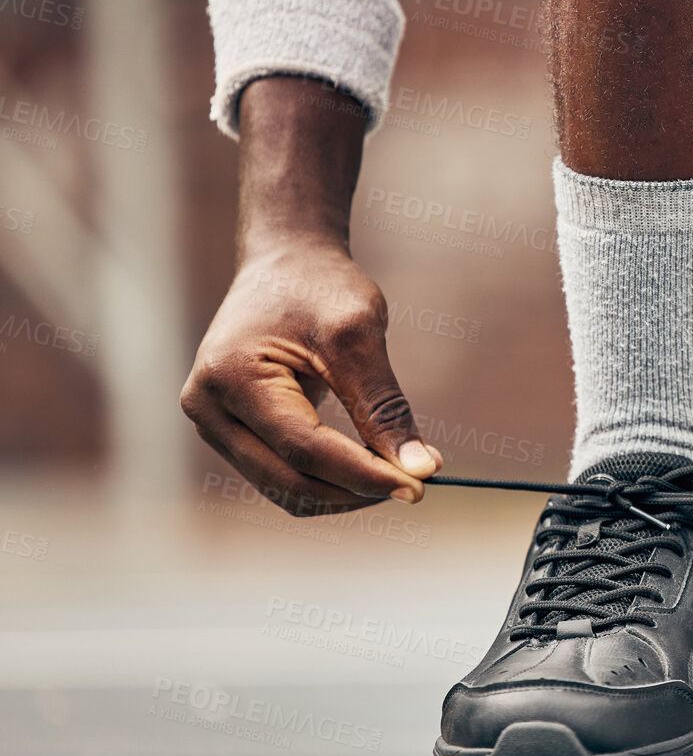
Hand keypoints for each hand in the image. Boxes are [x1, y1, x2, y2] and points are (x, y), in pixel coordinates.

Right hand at [181, 239, 440, 515]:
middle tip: (416, 484)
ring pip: (285, 488)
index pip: (304, 449)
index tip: (420, 485)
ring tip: (398, 473)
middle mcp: (209, 409)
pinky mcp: (233, 433)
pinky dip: (327, 481)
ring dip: (343, 493)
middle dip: (356, 489)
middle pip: (290, 479)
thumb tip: (421, 468)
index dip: (364, 474)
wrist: (286, 262)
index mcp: (231, 378)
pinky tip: (369, 467)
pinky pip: (282, 476)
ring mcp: (215, 425)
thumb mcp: (358, 336)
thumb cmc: (321, 287)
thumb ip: (384, 404)